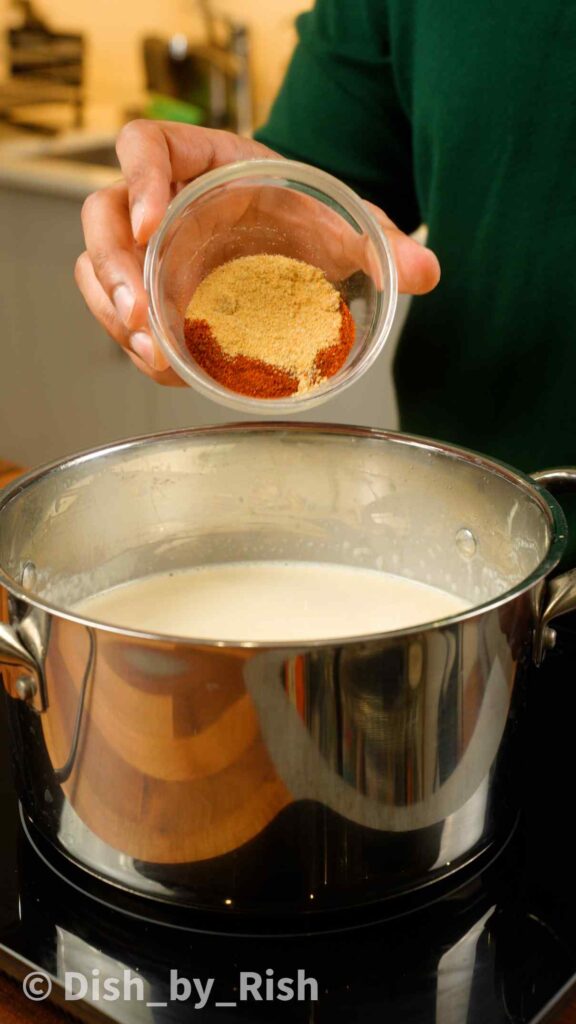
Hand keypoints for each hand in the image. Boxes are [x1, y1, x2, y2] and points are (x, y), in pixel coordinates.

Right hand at [75, 121, 440, 384]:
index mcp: (199, 160)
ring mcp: (146, 246)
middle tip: (142, 315)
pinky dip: (134, 340)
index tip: (150, 221)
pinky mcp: (148, 289)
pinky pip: (118, 310)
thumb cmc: (300, 212)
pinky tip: (166, 365)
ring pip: (97, 270)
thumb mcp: (337, 218)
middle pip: (101, 218)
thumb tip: (427, 273)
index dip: (138, 179)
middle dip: (114, 270)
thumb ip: (378, 240)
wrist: (289, 235)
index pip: (144, 146)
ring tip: (154, 353)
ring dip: (115, 314)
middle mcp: (161, 200)